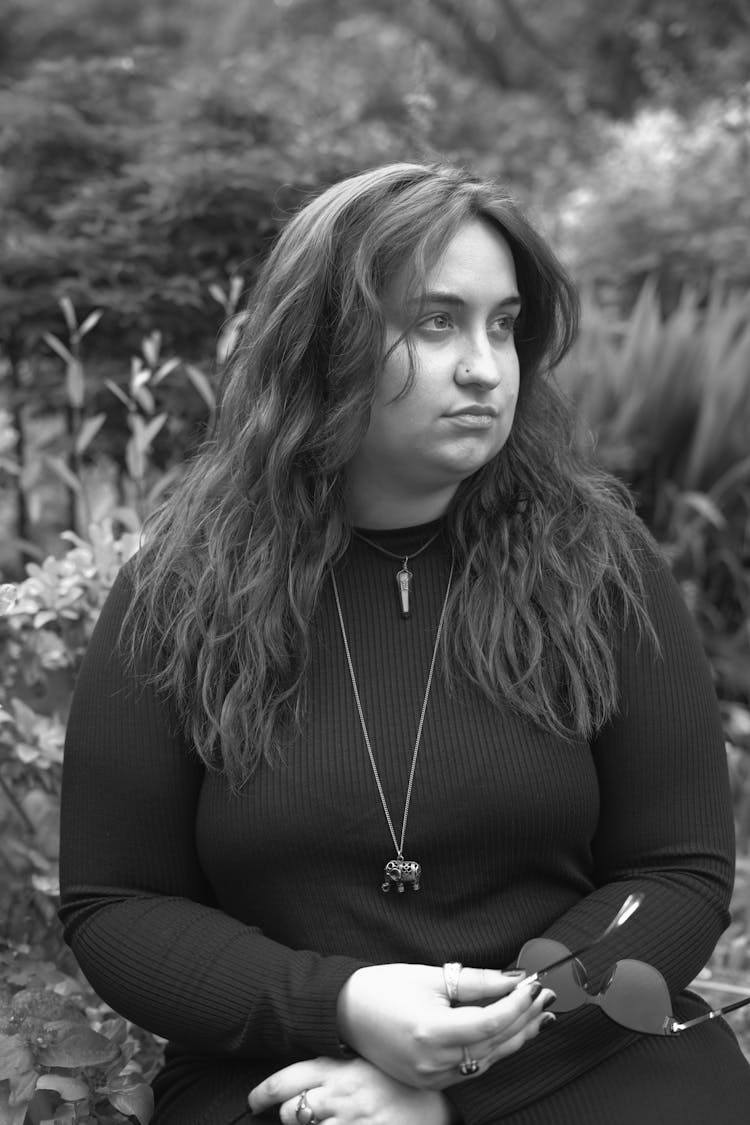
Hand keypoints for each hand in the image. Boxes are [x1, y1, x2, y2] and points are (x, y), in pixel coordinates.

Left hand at [247, 1056, 452, 1124]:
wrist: (438, 1106)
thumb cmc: (402, 1081)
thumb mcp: (368, 1063)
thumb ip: (338, 1065)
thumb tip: (308, 1074)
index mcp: (341, 1068)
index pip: (289, 1079)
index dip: (263, 1092)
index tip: (253, 1101)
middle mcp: (341, 1095)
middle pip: (292, 1110)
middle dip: (291, 1115)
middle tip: (299, 1115)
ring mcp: (350, 1121)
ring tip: (329, 1122)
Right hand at [336, 963, 553, 1088]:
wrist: (345, 1013)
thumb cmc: (383, 988)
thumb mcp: (430, 976)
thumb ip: (476, 981)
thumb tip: (514, 979)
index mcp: (432, 1032)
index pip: (491, 1021)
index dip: (518, 1002)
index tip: (535, 984)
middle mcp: (434, 1062)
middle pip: (495, 1044)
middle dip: (525, 1019)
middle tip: (546, 998)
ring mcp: (431, 1077)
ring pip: (488, 1060)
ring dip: (515, 1037)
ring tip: (538, 1016)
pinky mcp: (429, 1082)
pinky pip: (472, 1068)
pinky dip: (493, 1049)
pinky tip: (508, 1034)